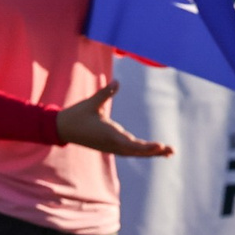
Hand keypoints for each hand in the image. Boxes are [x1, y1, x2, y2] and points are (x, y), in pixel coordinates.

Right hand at [55, 84, 174, 156]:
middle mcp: (112, 143)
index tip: (160, 146)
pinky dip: (141, 151)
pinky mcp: (109, 146)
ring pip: (134, 152)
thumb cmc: (76, 115)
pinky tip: (151, 150)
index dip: (147, 147)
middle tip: (172, 151)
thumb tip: (117, 81)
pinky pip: (129, 151)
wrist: (62, 128)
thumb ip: (105, 93)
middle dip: (154, 151)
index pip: (132, 144)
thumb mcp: (91, 103)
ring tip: (168, 152)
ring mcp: (111, 146)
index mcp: (109, 135)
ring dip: (150, 152)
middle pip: (137, 151)